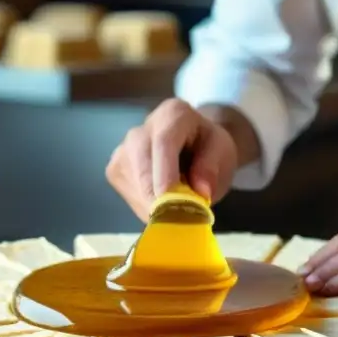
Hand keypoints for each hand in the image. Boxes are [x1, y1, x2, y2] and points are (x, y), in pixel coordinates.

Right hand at [106, 99, 238, 221]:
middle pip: (141, 163)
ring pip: (133, 183)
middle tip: (176, 221)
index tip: (170, 202)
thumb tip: (200, 191)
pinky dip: (146, 207)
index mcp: (172, 114)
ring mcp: (123, 149)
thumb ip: (212, 167)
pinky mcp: (115, 169)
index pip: (164, 142)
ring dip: (153, 204)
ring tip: (176, 210)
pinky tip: (162, 204)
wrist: (192, 145)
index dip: (165, 174)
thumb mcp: (222, 152)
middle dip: (156, 196)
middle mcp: (141, 128)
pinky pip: (129, 194)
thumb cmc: (207, 147)